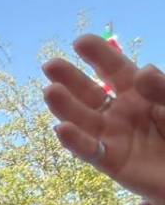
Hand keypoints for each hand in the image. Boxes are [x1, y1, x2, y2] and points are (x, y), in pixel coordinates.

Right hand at [43, 34, 164, 204]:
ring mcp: (113, 137)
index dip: (98, 55)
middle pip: (90, 94)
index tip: (79, 42)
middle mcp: (120, 113)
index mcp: (138, 94)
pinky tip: (63, 129)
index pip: (115, 70)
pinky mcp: (111, 163)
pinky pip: (90, 151)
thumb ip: (162, 90)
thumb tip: (141, 71)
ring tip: (50, 91)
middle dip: (70, 79)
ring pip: (83, 120)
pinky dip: (76, 142)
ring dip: (65, 107)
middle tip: (50, 65)